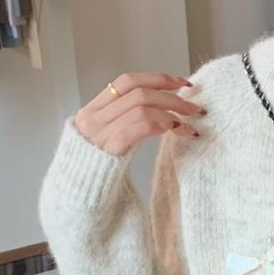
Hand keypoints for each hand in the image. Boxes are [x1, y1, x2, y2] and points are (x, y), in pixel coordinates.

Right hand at [74, 71, 204, 156]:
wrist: (78, 196)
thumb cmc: (98, 169)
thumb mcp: (106, 137)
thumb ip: (124, 120)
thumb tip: (161, 105)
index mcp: (92, 109)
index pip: (127, 81)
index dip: (157, 79)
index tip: (182, 83)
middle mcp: (93, 117)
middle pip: (139, 93)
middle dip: (171, 97)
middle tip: (195, 108)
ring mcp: (99, 133)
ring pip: (140, 108)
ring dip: (171, 113)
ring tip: (188, 125)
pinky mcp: (108, 150)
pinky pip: (136, 128)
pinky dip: (159, 124)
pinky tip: (174, 130)